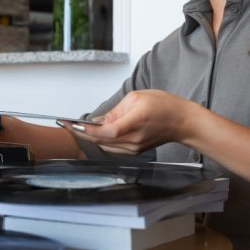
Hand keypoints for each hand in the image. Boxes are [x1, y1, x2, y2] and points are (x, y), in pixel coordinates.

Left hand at [64, 89, 198, 154]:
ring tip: (76, 128)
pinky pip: (112, 148)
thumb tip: (98, 121)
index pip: (105, 132)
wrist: (182, 121)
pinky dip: (101, 141)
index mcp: (134, 123)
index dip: (86, 130)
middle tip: (66, 125)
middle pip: (101, 141)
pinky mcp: (135, 151)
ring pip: (104, 146)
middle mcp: (133, 140)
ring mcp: (134, 148)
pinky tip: (94, 133)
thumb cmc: (164, 106)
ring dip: (90, 138)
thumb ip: (115, 111)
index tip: (71, 124)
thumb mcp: (136, 98)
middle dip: (81, 134)